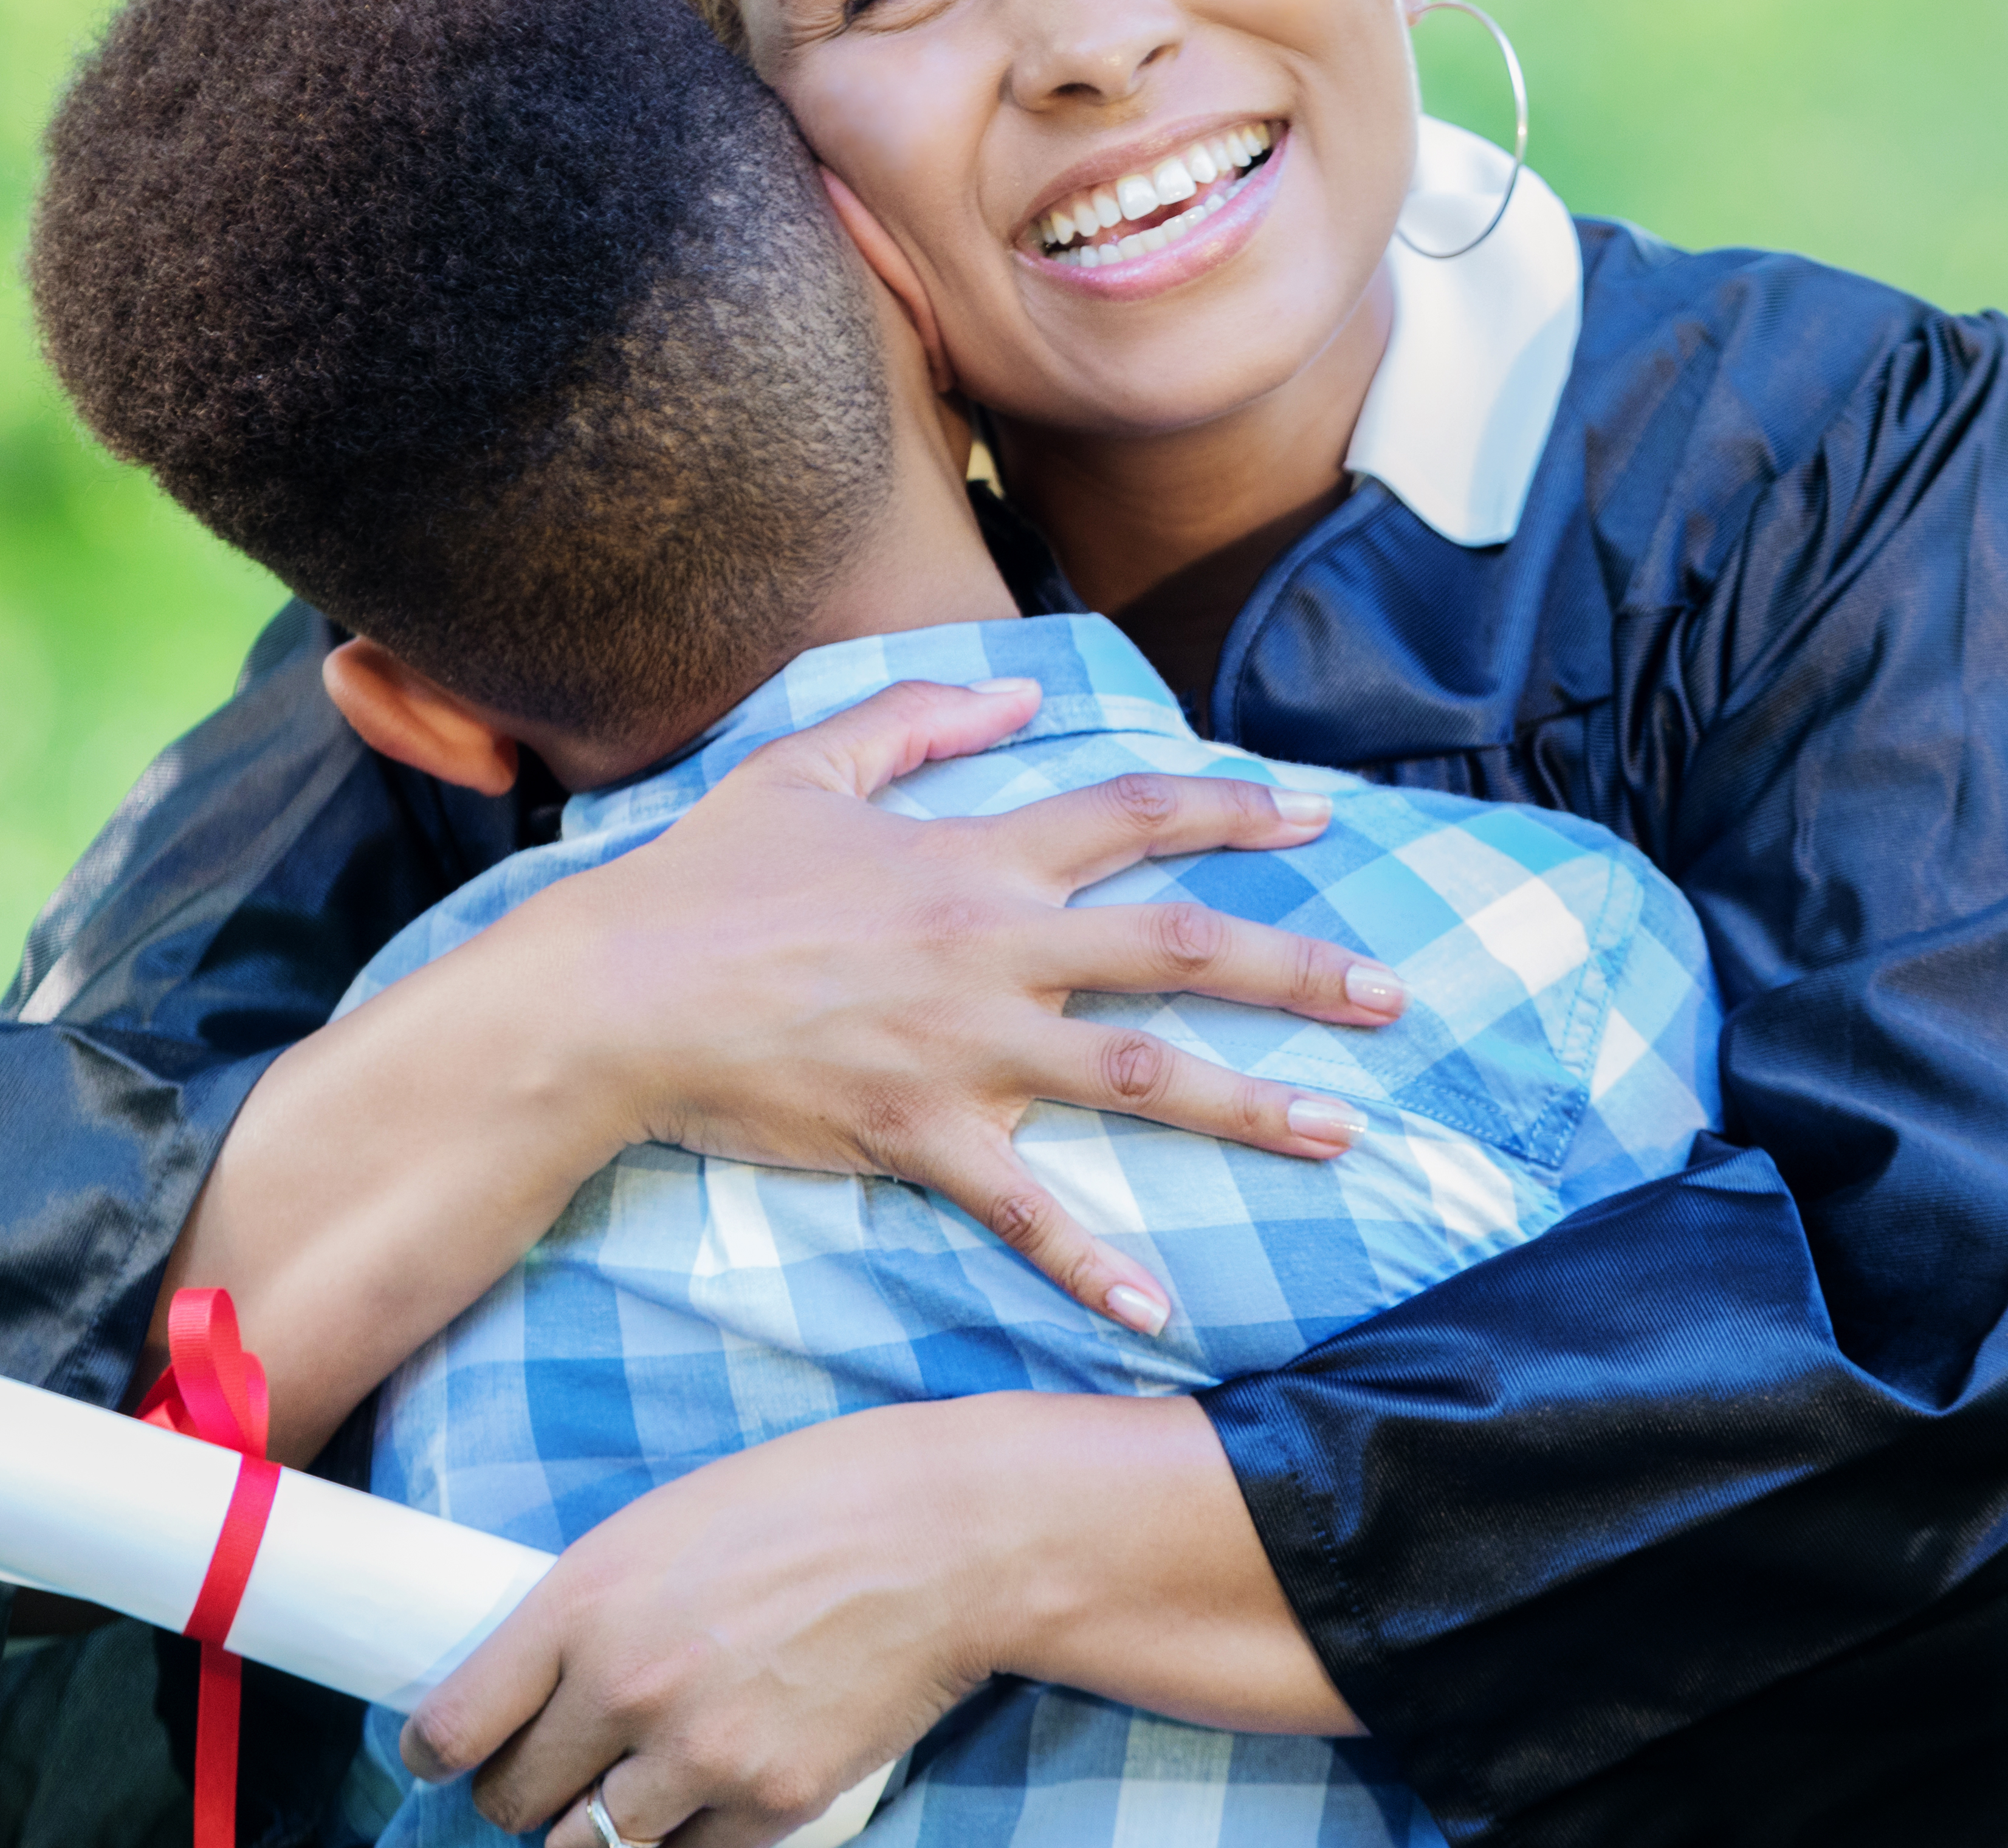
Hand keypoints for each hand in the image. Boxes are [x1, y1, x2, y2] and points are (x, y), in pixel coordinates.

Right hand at [168, 677, 1397, 1461]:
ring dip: (1253, 1106)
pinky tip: (1158, 1307)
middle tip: (1394, 993)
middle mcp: (991, 946)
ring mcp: (963, 1045)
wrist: (612, 992)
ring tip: (1343, 1131)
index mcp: (971, 856)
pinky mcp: (917, 1132)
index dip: (1235, 809)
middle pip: (1180, 948)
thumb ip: (917, 722)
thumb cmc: (700, 881)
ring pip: (1140, 1074)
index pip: (1136, 815)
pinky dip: (1092, 1261)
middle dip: (1300, 970)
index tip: (1320, 814)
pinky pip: (1025, 1207)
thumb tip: (1014, 701)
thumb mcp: (805, 769)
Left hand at [403, 1393, 1352, 1843]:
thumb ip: (587, 1607)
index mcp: (585, 1600)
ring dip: (596, 1831)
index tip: (451, 1754)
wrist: (948, 1533)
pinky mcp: (774, 1803)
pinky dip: (686, 1841)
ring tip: (631, 1788)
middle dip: (525, 1793)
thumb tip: (529, 1680)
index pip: (453, 1728)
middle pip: (515, 1805)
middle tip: (555, 1768)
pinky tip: (708, 1791)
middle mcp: (626, 1687)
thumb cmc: (810, 1501)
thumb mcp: (664, 1524)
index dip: (439, 1753)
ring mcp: (700, 1756)